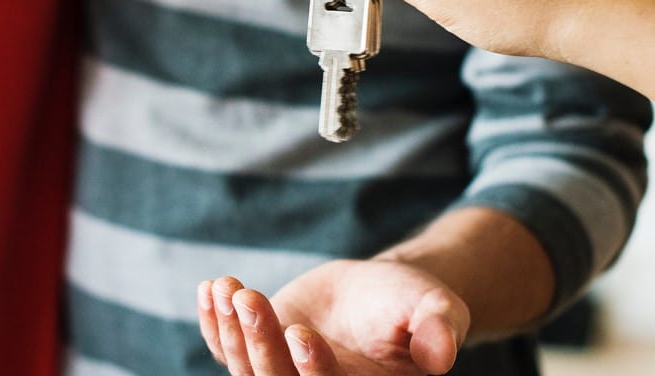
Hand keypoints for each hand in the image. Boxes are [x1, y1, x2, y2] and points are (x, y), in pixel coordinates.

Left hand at [198, 259, 469, 374]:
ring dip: (233, 331)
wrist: (380, 294)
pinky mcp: (259, 355)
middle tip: (250, 298)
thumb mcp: (436, 309)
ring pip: (247, 370)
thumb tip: (443, 353)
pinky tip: (211, 290)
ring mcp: (283, 375)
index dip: (311, 369)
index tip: (299, 332)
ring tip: (229, 288)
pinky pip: (225, 349)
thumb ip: (439, 329)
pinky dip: (214, 324)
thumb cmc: (414, 303)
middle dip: (260, 345)